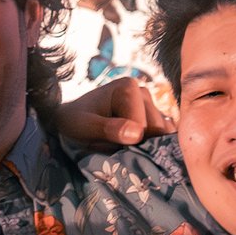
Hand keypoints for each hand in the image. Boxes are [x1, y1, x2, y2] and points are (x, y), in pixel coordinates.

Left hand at [52, 79, 174, 150]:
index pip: (142, 126)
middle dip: (137, 145)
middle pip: (156, 130)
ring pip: (161, 136)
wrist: (72, 122)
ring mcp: (151, 106)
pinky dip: (149, 147)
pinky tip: (132, 145)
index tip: (107, 141)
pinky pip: (162, 139)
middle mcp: (144, 93)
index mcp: (128, 87)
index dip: (128, 142)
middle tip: (113, 145)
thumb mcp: (85, 127)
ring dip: (143, 147)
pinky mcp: (155, 119)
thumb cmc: (76, 122)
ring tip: (120, 143)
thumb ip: (108, 129)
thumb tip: (137, 134)